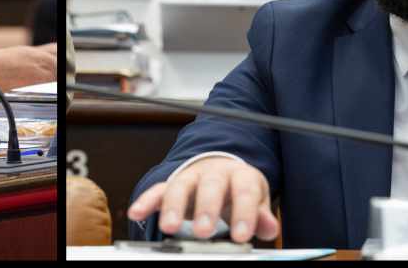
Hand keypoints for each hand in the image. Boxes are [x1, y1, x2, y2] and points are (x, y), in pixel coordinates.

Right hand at [127, 155, 279, 243]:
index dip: (244, 213)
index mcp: (240, 175)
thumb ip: (260, 214)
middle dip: (206, 208)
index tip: (242, 236)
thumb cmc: (239, 190)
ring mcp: (191, 177)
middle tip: (204, 231)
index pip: (245, 191)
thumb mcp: (255, 200)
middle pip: (210, 185)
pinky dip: (146, 200)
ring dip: (174, 206)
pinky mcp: (172, 184)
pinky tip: (136, 212)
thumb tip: (270, 227)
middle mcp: (214, 172)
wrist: (221, 170)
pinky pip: (158, 189)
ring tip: (169, 228)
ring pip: (181, 185)